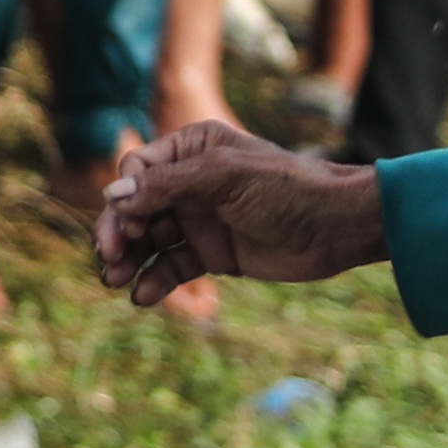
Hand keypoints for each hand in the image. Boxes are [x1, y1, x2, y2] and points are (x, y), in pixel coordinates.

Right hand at [92, 119, 387, 300]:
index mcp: (192, 150)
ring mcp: (200, 220)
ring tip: (115, 282)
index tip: (127, 226)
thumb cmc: (287, 188)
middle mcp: (190, 183)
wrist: (338, 227)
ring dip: (130, 260)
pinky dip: (156, 281)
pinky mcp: (213, 254)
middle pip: (136, 208)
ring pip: (149, 240)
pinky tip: (143, 297)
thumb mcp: (224, 178)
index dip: (125, 199)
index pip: (138, 170)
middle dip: (118, 234)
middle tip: (109, 260)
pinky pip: (173, 266)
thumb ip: (167, 186)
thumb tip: (112, 196)